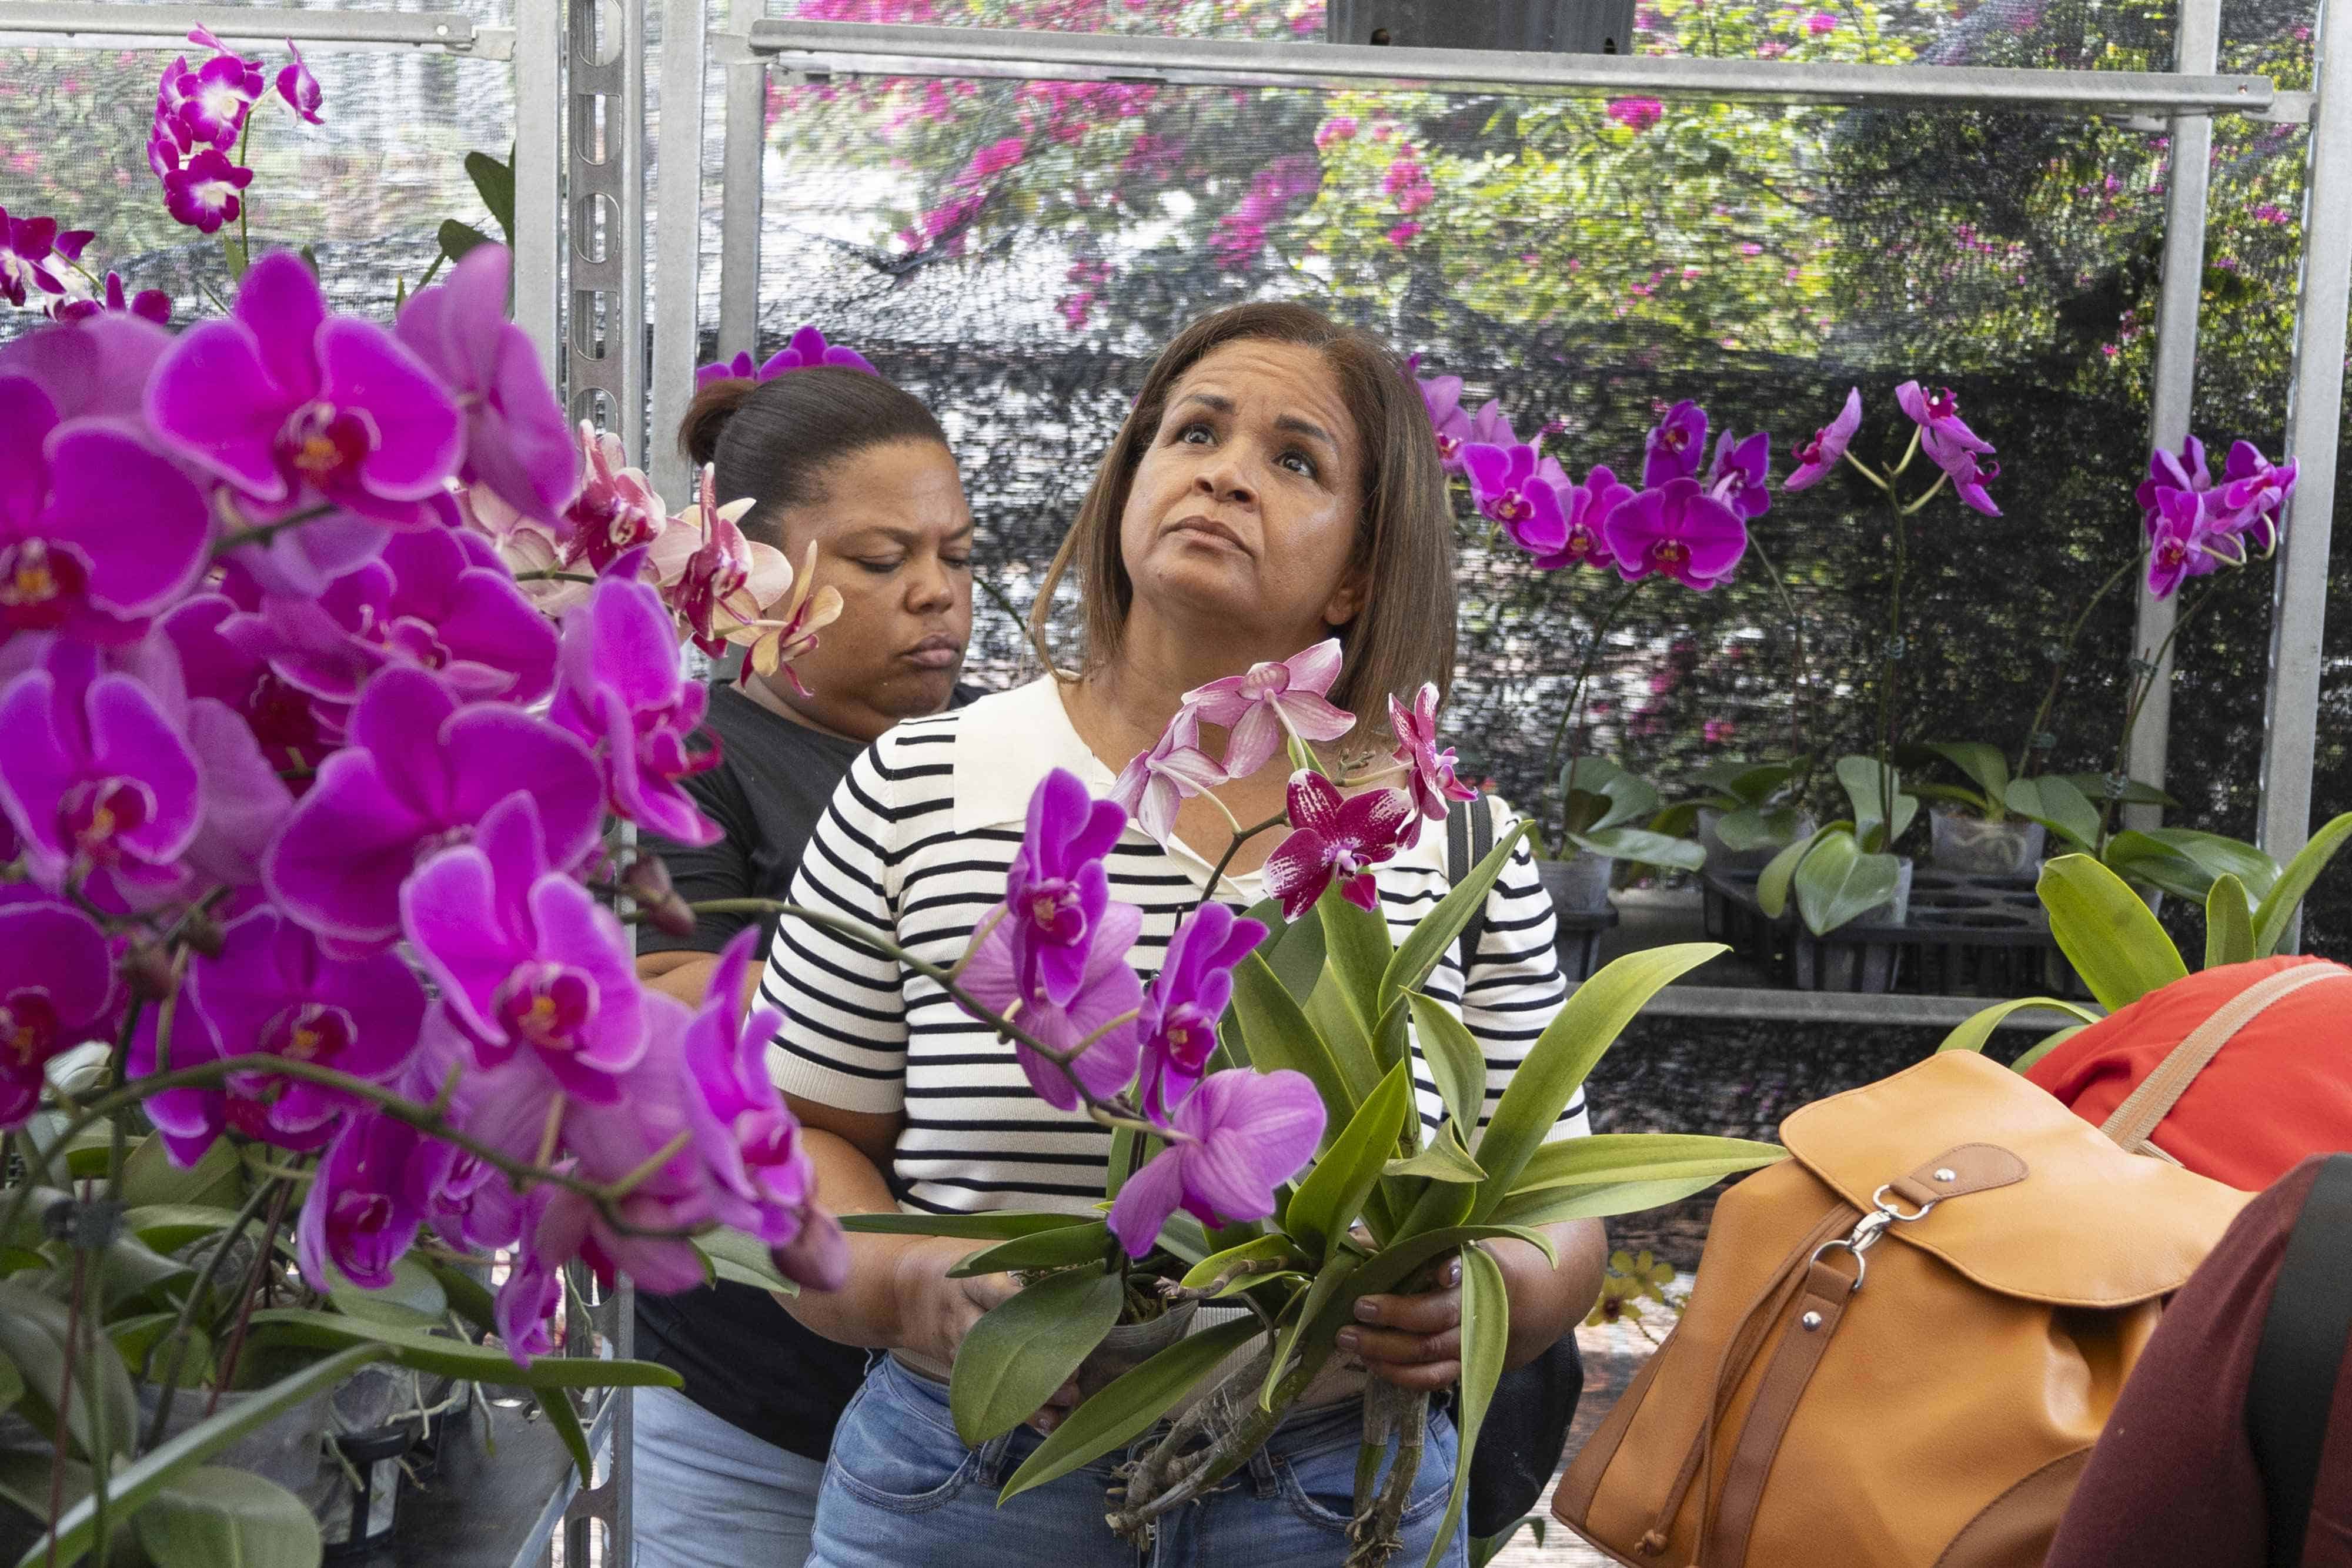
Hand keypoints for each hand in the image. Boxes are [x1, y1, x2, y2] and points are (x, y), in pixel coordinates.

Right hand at [891, 1238, 1080, 1435]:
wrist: (901, 1292)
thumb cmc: (956, 1264)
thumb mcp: (981, 1248)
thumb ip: (1022, 1255)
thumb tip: (1081, 1256)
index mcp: (968, 1282)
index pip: (992, 1292)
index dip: (1022, 1304)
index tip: (1058, 1315)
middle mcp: (961, 1319)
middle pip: (994, 1345)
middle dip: (1032, 1361)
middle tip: (1074, 1371)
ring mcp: (959, 1351)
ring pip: (992, 1379)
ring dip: (1031, 1395)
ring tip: (1069, 1400)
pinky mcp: (961, 1373)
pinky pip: (989, 1396)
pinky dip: (1020, 1412)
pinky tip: (1051, 1421)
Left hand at [1336, 1254, 1464, 1392]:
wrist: (1468, 1300)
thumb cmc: (1432, 1268)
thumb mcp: (1415, 1249)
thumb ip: (1387, 1246)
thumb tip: (1353, 1253)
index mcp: (1464, 1271)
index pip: (1463, 1269)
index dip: (1454, 1271)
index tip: (1441, 1273)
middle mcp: (1470, 1308)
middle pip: (1439, 1314)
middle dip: (1396, 1313)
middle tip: (1360, 1308)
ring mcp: (1465, 1341)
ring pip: (1429, 1350)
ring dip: (1385, 1349)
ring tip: (1350, 1339)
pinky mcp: (1456, 1367)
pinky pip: (1429, 1378)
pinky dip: (1397, 1373)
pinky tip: (1370, 1360)